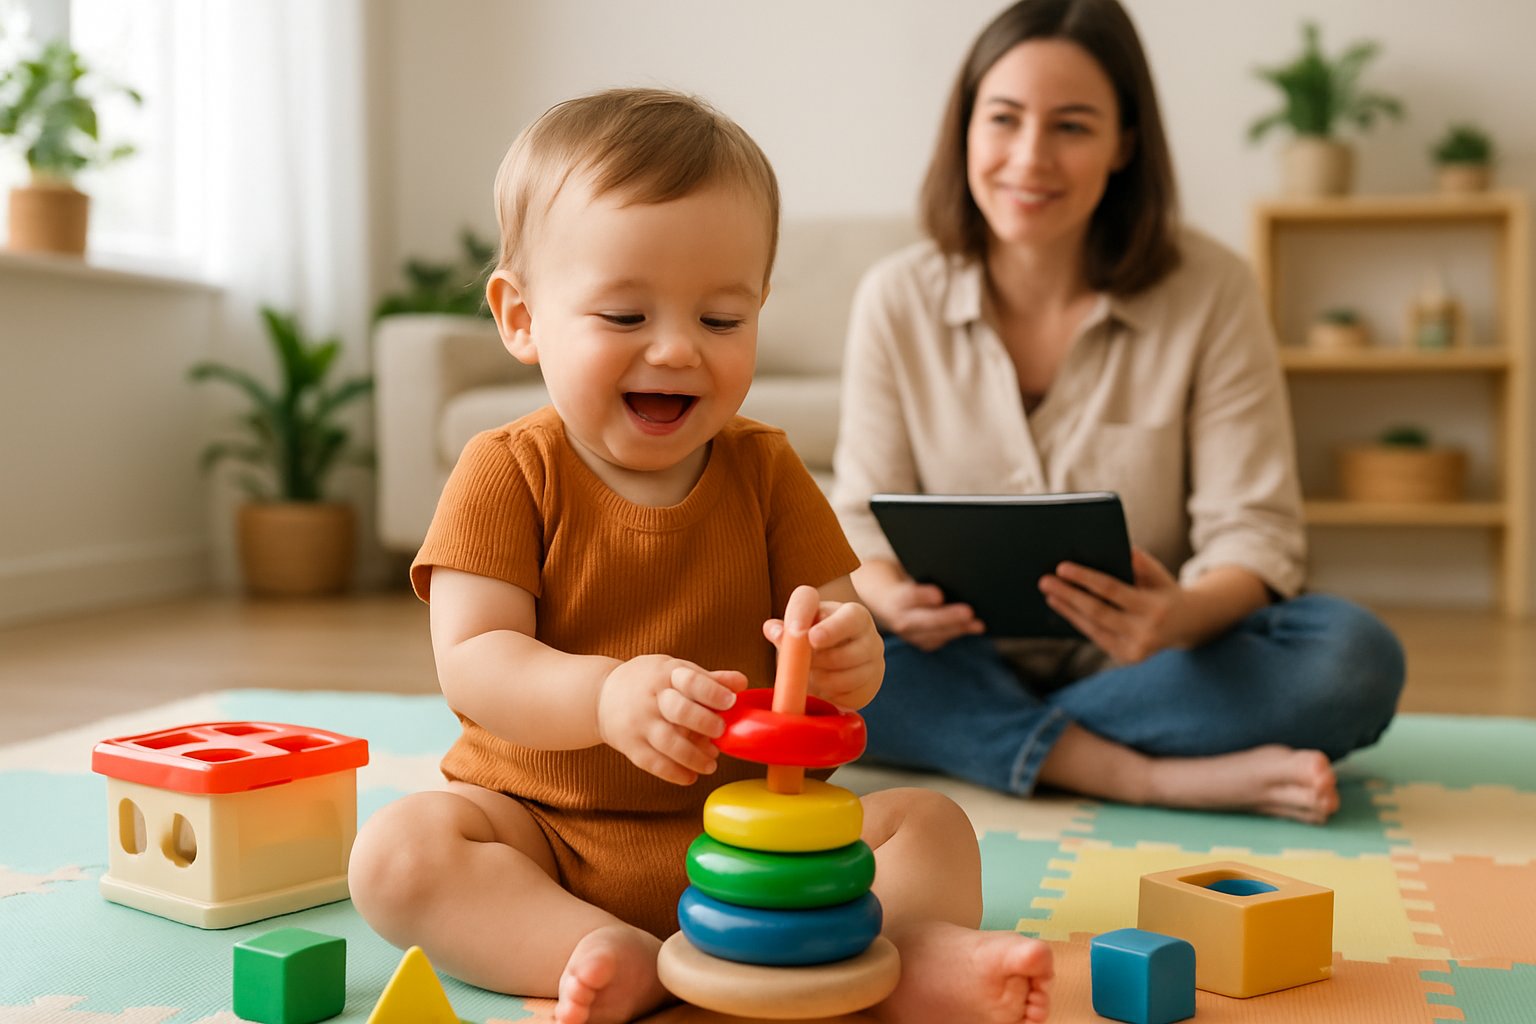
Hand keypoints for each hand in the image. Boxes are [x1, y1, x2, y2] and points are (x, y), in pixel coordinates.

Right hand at [597, 655, 747, 784]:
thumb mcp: (674, 671)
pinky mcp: (630, 745)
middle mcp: (651, 698)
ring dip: (694, 756)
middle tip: (721, 732)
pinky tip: (691, 777)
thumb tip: (743, 683)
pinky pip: (653, 763)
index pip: (691, 681)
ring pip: (668, 742)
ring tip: (712, 764)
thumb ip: (708, 679)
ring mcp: (639, 723)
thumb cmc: (649, 682)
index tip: (731, 701)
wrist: (601, 695)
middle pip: (680, 711)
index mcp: (666, 674)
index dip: (713, 692)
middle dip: (705, 723)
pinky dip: (674, 773)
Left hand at [764, 584, 884, 708]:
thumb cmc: (811, 640)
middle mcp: (868, 633)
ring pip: (847, 676)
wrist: (833, 664)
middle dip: (819, 660)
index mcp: (852, 613)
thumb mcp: (799, 628)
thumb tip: (774, 630)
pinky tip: (824, 687)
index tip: (810, 638)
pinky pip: (850, 695)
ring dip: (822, 680)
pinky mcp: (872, 685)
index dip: (830, 629)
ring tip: (810, 676)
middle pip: (846, 652)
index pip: (847, 617)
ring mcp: (874, 660)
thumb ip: (785, 628)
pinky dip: (831, 695)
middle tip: (802, 664)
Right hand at [866, 577, 984, 652]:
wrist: (888, 602)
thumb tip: (953, 571)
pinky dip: (957, 633)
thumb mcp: (912, 575)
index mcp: (897, 599)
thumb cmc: (909, 583)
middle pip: (924, 620)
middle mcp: (901, 620)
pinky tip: (973, 628)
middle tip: (969, 612)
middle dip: (948, 617)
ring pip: (934, 635)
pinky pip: (940, 640)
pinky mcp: (922, 642)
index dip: (923, 596)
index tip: (939, 595)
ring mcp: (911, 635)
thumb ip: (929, 574)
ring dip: (958, 629)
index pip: (909, 596)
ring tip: (978, 624)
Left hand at [1038, 546, 1192, 664]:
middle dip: (1068, 595)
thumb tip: (1096, 549)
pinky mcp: (1128, 657)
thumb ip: (1133, 560)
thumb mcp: (1156, 571)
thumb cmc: (1164, 589)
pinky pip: (1097, 637)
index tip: (1061, 568)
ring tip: (1049, 594)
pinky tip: (1063, 608)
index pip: (1112, 590)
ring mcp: (1136, 650)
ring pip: (1093, 628)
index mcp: (1154, 606)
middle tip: (1044, 581)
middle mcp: (1146, 632)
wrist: (1190, 623)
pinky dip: (1079, 622)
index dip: (1085, 579)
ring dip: (1067, 610)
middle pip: (1097, 612)